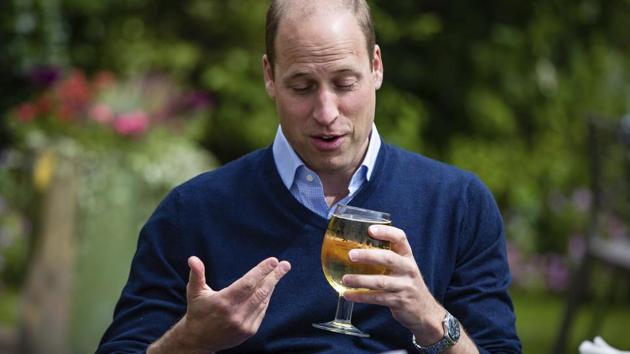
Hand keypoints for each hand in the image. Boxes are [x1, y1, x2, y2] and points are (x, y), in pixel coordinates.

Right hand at [148, 256, 290, 353]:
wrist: (199, 340)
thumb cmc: (198, 311)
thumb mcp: (194, 292)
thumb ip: (196, 274)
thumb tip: (193, 259)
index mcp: (224, 302)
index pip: (248, 283)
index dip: (261, 271)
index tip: (273, 260)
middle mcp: (235, 314)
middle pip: (261, 291)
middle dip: (274, 276)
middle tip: (285, 264)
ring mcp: (244, 324)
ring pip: (263, 300)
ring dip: (272, 285)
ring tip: (280, 272)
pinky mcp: (249, 331)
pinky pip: (262, 311)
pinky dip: (266, 298)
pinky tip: (270, 288)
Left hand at [341, 225, 443, 342]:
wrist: (425, 311)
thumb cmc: (407, 283)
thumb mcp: (403, 267)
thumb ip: (387, 257)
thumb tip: (355, 247)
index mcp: (407, 256)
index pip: (400, 238)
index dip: (386, 232)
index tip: (370, 229)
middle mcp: (408, 269)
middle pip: (388, 258)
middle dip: (368, 256)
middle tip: (351, 255)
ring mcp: (404, 286)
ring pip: (381, 281)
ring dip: (360, 280)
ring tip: (345, 279)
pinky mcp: (399, 302)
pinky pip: (377, 298)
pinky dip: (361, 296)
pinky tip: (348, 294)